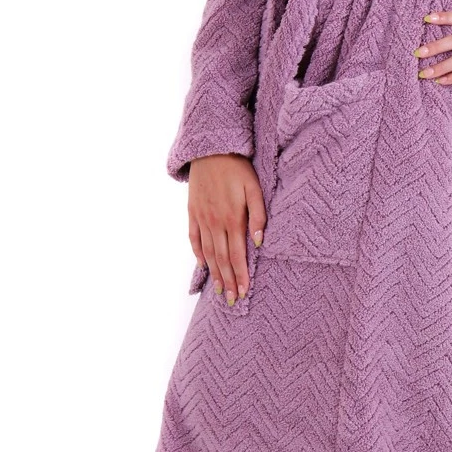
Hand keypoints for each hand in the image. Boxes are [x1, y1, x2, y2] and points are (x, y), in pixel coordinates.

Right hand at [187, 154, 266, 304]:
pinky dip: (198, 253)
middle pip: (221, 259)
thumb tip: (259, 242)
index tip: (244, 292)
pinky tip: (203, 265)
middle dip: (228, 281)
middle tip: (232, 300)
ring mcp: (201, 219)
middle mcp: (215, 223)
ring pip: (207, 253)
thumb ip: (259, 216)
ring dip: (214, 273)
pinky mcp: (192, 212)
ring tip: (219, 290)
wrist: (211, 150)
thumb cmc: (238, 168)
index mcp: (232, 219)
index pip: (237, 255)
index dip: (241, 275)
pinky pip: (193, 238)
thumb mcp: (255, 189)